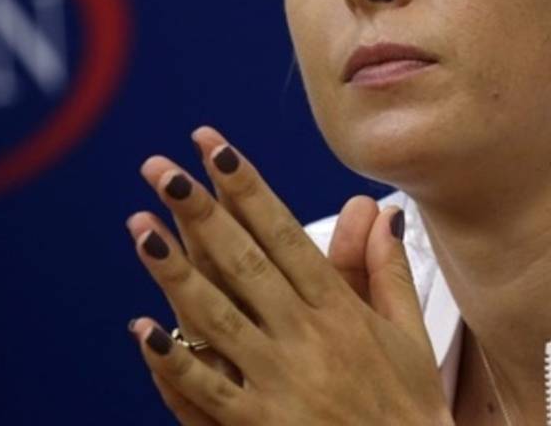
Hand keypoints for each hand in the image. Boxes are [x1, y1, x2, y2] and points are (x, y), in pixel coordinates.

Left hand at [125, 127, 452, 424]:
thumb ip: (388, 271)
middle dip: (200, 210)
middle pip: (245, 262)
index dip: (248, 189)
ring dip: (174, 270)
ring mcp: (280, 383)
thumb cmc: (409, 409)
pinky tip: (142, 330)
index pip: (286, 234)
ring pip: (217, 317)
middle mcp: (308, 338)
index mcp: (342, 311)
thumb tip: (381, 211)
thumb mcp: (411, 335)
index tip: (216, 149)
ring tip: (140, 227)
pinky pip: (207, 391)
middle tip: (161, 168)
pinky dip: (174, 362)